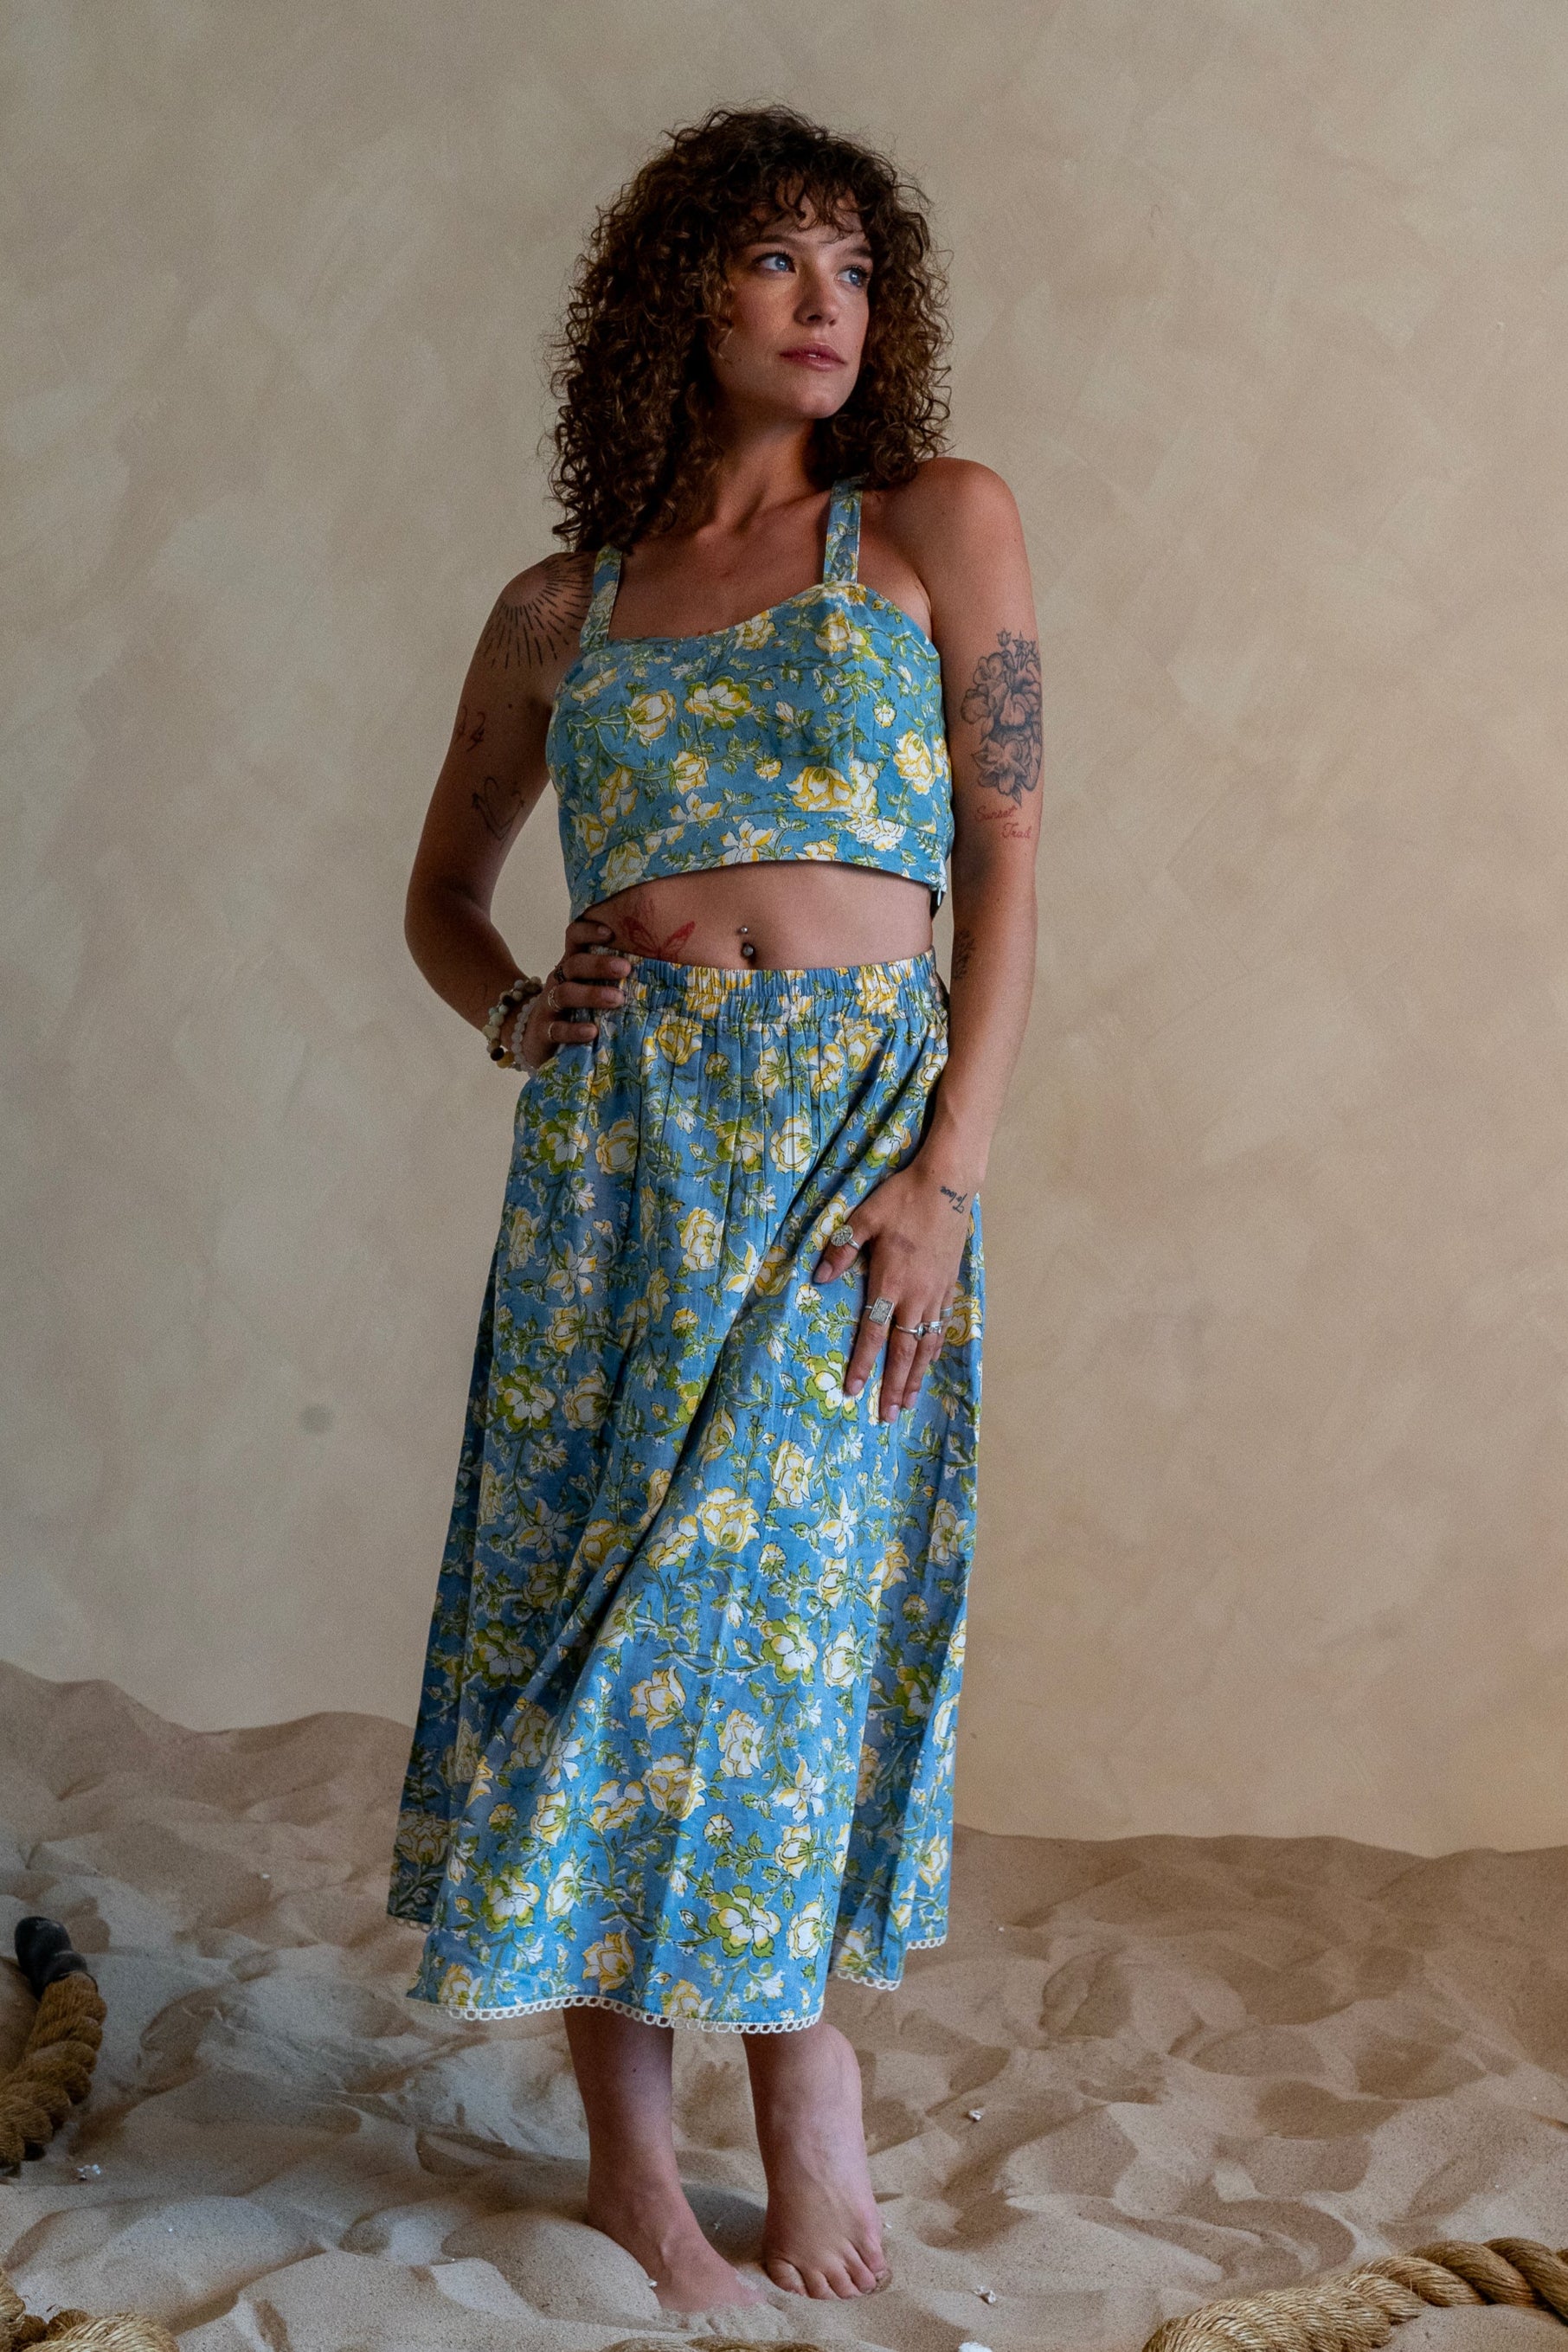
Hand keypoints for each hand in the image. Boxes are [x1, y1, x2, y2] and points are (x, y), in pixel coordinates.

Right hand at [516, 917, 629, 1069]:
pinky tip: (592, 1031)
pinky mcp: (543, 1032)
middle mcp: (558, 981)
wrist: (534, 1040)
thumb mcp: (589, 989)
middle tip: (626, 969)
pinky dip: (574, 1030)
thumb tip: (659, 966)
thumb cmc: (574, 1011)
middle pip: (574, 964)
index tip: (611, 932)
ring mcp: (548, 1006)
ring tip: (617, 999)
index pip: (574, 938)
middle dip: (599, 965)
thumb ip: (612, 979)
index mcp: (571, 966)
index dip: (588, 931)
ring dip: (592, 994)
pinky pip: (556, 1029)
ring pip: (565, 993)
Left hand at [811, 1157, 975, 1420]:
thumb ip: (842, 1249)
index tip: (853, 1390)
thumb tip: (819, 1277)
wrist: (948, 1184)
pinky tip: (929, 1362)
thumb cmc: (902, 1198)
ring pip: (926, 1345)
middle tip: (888, 1416)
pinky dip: (933, 1350)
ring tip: (909, 1403)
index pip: (873, 1333)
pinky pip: (941, 1328)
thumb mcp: (864, 1217)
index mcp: (891, 1281)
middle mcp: (916, 1296)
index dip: (862, 1364)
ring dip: (917, 1377)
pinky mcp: (950, 1286)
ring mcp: (936, 1293)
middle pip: (904, 1352)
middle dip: (894, 1386)